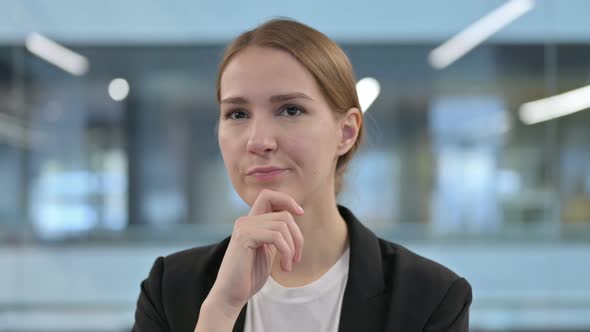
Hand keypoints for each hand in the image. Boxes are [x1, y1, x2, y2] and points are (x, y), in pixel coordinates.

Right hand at [207, 189, 304, 312]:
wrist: (231, 295)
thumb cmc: (249, 276)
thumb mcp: (267, 251)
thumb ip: (276, 235)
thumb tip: (293, 221)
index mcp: (250, 222)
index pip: (268, 195)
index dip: (286, 200)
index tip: (300, 213)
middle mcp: (245, 221)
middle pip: (283, 214)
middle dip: (297, 235)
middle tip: (297, 257)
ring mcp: (243, 227)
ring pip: (282, 224)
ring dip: (292, 247)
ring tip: (288, 265)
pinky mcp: (244, 237)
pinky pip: (276, 236)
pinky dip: (286, 252)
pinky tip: (285, 267)